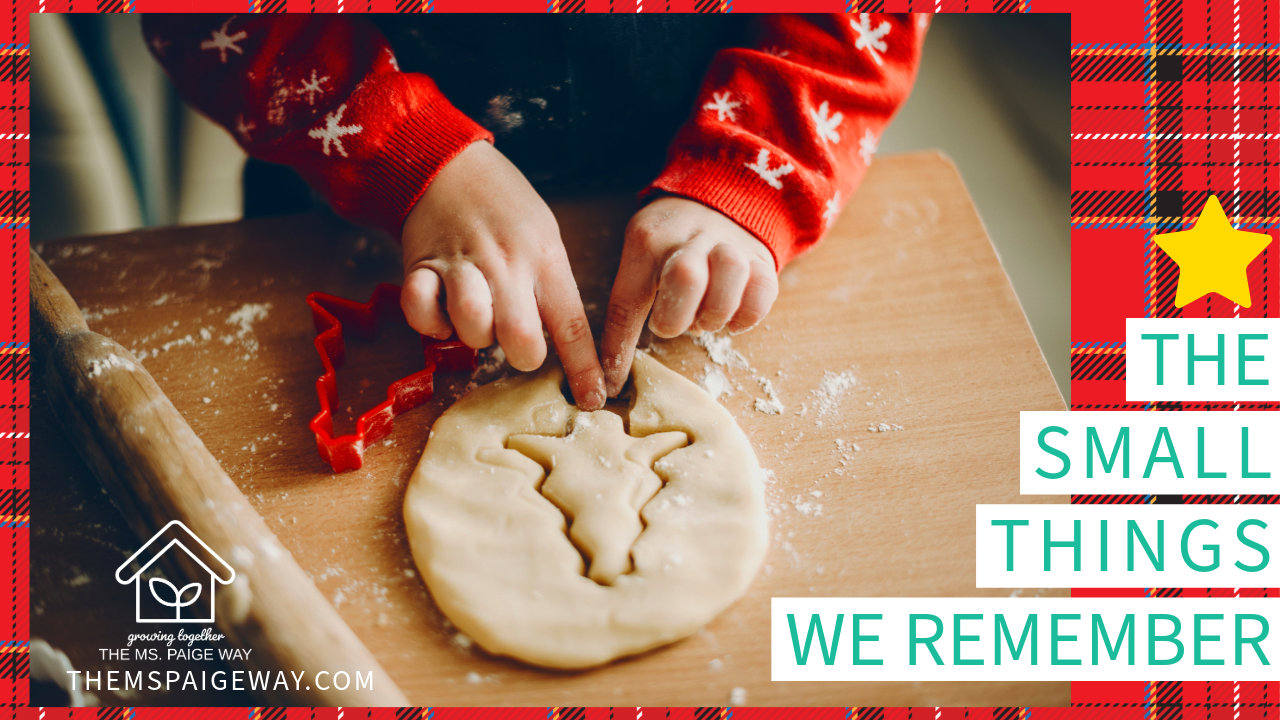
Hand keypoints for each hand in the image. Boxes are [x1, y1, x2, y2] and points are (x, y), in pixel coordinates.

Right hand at [400, 141, 604, 409]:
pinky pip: (421, 312)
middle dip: (522, 355)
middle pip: (521, 338)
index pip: (572, 324)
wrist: (446, 163)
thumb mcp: (544, 234)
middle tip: (514, 340)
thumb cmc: (503, 205)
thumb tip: (560, 343)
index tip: (594, 399)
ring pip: (473, 327)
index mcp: (544, 259)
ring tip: (476, 316)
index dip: (584, 368)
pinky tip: (438, 307)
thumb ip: (550, 284)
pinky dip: (428, 321)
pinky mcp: (421, 266)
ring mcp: (463, 265)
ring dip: (474, 336)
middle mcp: (507, 265)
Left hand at [600, 196, 778, 396]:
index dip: (620, 347)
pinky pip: (761, 292)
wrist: (721, 203)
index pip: (628, 299)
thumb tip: (613, 369)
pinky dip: (746, 316)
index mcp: (649, 240)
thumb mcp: (643, 256)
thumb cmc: (672, 245)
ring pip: (730, 276)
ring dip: (715, 314)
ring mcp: (730, 244)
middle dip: (677, 318)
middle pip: (686, 278)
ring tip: (705, 319)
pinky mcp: (761, 259)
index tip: (612, 384)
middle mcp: (690, 237)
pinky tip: (732, 317)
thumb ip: (632, 298)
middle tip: (674, 326)